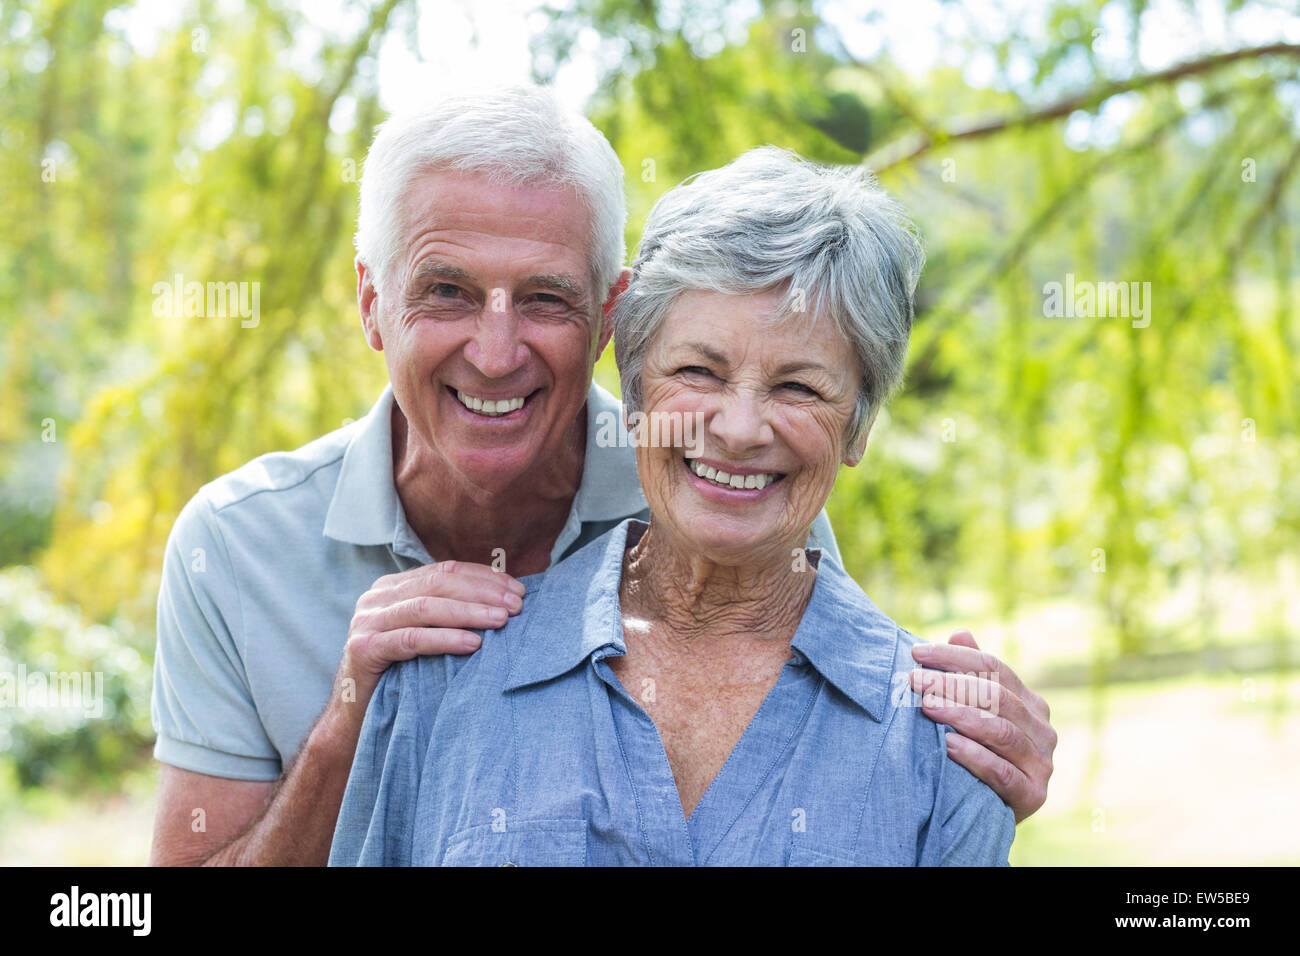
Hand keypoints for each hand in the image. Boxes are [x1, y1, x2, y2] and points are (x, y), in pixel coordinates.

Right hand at [327, 560, 525, 736]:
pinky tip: (472, 644)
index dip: (485, 578)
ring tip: (502, 621)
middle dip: (483, 592)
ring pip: (426, 607)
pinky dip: (445, 639)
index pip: (446, 570)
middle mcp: (377, 597)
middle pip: (439, 583)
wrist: (356, 716)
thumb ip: (449, 613)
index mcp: (393, 587)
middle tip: (516, 606)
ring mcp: (367, 621)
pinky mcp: (364, 649)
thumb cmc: (400, 674)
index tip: (518, 590)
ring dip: (470, 612)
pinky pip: (411, 639)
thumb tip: (504, 602)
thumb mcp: (425, 636)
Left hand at [910, 629, 1055, 822]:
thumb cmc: (976, 753)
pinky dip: (973, 756)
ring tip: (926, 706)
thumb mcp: (974, 713)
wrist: (986, 812)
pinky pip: (1002, 772)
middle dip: (951, 684)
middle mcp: (1042, 729)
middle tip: (914, 681)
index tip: (916, 653)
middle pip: (997, 696)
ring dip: (960, 715)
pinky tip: (946, 745)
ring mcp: (1041, 763)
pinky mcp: (1033, 795)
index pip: (993, 668)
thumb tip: (961, 633)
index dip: (953, 657)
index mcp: (1030, 702)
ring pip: (1001, 731)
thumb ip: (971, 676)